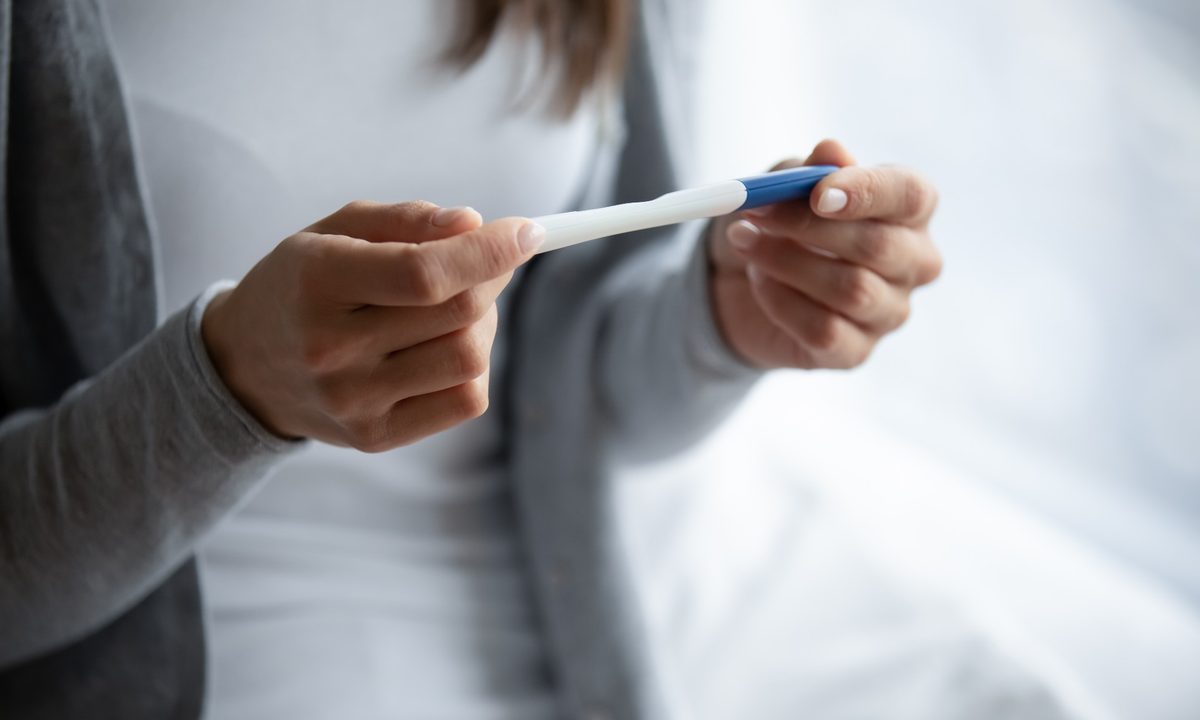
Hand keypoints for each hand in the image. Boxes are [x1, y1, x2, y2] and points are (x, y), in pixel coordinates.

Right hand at [202, 200, 544, 450]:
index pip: (423, 272)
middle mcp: (332, 348)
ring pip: (469, 358)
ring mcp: (353, 401)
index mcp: (318, 281)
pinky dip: (472, 368)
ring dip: (482, 324)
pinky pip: (465, 402)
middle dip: (491, 278)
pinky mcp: (374, 437)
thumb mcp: (335, 231)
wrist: (244, 367)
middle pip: (458, 314)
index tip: (528, 231)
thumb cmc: (303, 283)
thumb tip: (475, 224)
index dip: (488, 251)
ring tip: (455, 308)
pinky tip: (442, 348)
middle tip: (485, 263)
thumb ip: (407, 220)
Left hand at [708, 139, 941, 368]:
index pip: (912, 196)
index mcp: (908, 211)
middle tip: (756, 212)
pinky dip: (780, 302)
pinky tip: (759, 282)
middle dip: (810, 228)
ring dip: (786, 262)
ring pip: (852, 290)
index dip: (868, 191)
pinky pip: (824, 330)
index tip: (818, 193)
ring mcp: (889, 312)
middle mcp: (913, 263)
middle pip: (880, 246)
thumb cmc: (778, 225)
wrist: (737, 284)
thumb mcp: (784, 186)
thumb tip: (831, 151)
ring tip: (746, 244)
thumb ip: (809, 170)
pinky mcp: (855, 352)